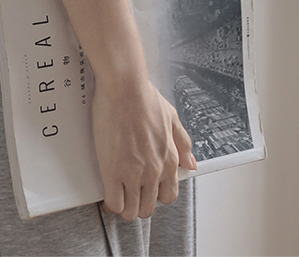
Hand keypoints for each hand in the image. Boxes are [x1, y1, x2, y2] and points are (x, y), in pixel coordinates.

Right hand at [92, 72, 196, 221]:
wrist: (124, 87)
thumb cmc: (144, 97)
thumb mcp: (172, 118)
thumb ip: (184, 144)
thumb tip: (191, 164)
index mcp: (170, 159)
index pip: (168, 196)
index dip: (155, 195)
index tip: (145, 189)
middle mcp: (155, 170)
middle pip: (148, 208)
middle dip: (138, 203)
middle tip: (128, 193)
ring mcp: (133, 173)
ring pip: (131, 211)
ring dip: (124, 207)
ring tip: (117, 196)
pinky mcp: (113, 171)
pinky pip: (114, 203)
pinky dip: (110, 204)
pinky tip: (107, 195)